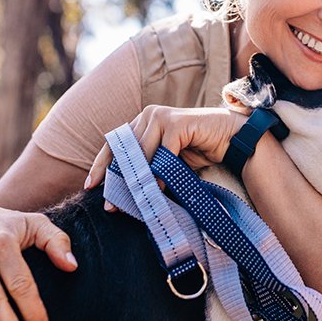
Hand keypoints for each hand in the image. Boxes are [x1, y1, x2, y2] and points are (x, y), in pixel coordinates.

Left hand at [84, 106, 243, 195]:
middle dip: (117, 180)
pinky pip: (163, 152)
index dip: (101, 165)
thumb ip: (147, 169)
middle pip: (124, 150)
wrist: (230, 139)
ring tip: (133, 202)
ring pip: (141, 152)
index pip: (115, 144)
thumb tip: (123, 195)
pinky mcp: (177, 123)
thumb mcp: (166, 162)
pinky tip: (158, 190)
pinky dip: (160, 173)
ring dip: (137, 180)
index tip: (91, 186)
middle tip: (111, 205)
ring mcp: (162, 116)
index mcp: (142, 122)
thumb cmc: (198, 150)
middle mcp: (148, 115)